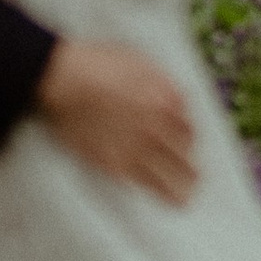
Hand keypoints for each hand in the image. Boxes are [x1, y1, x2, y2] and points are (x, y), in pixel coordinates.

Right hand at [36, 39, 198, 203]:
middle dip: (190, 164)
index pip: (189, 126)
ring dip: (183, 186)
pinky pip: (145, 183)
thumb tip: (174, 98)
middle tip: (196, 176)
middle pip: (184, 152)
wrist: (65, 81)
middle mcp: (157, 125)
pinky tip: (166, 200)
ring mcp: (137, 146)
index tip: (188, 143)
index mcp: (165, 99)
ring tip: (186, 197)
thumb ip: (161, 82)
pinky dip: (158, 193)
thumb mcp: (139, 60)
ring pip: (170, 175)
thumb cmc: (96, 64)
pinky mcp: (116, 163)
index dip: (190, 137)